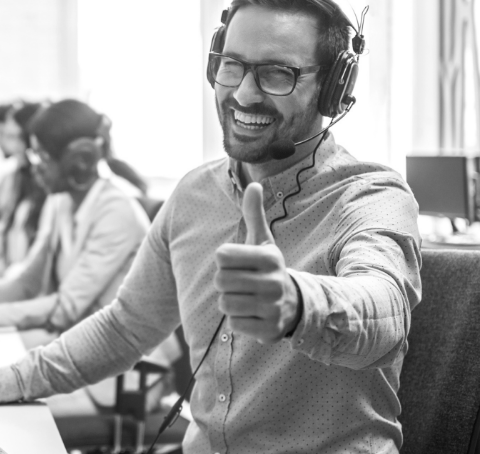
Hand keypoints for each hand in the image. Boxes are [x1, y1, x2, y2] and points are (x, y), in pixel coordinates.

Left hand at [214, 183, 299, 343]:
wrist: (293, 305)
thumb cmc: (267, 269)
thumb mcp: (262, 241)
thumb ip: (254, 214)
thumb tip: (254, 183)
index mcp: (270, 257)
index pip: (221, 255)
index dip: (224, 260)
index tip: (240, 263)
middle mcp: (275, 282)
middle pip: (220, 281)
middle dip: (224, 283)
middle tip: (241, 283)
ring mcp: (273, 308)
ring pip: (224, 303)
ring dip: (229, 302)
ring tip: (246, 298)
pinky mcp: (269, 331)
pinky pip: (234, 324)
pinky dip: (238, 321)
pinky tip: (253, 314)